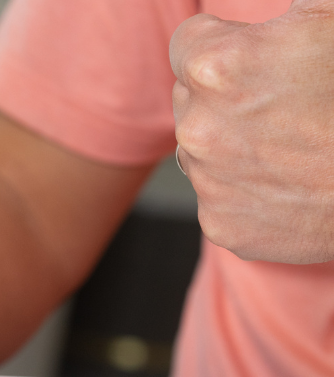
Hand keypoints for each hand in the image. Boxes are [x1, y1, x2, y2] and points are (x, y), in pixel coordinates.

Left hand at [170, 1, 333, 262]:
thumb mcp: (328, 19)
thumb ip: (289, 11)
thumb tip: (279, 12)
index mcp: (216, 66)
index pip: (188, 45)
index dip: (223, 44)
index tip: (254, 57)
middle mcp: (199, 127)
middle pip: (190, 99)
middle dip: (225, 97)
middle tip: (285, 104)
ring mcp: (210, 181)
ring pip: (202, 151)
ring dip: (233, 143)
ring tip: (293, 143)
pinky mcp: (223, 224)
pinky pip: (221, 198)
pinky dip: (248, 191)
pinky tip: (291, 181)